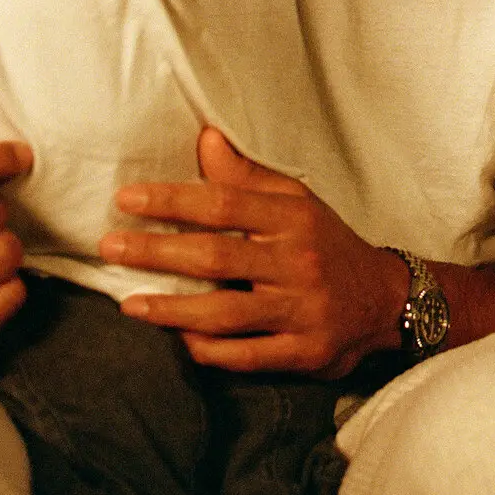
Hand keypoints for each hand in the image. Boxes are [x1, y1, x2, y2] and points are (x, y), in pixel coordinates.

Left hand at [104, 127, 404, 377]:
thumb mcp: (297, 203)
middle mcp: (299, 263)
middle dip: (157, 252)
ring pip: (226, 313)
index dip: (172, 200)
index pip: (225, 204)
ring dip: (172, 310)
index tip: (126, 199)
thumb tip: (206, 138)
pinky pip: (246, 356)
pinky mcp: (304, 352)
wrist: (385, 300)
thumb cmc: (326, 245)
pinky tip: (177, 340)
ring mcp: (303, 310)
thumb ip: (247, 177)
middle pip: (217, 257)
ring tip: (129, 304)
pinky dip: (208, 350)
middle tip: (109, 247)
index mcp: (295, 219)